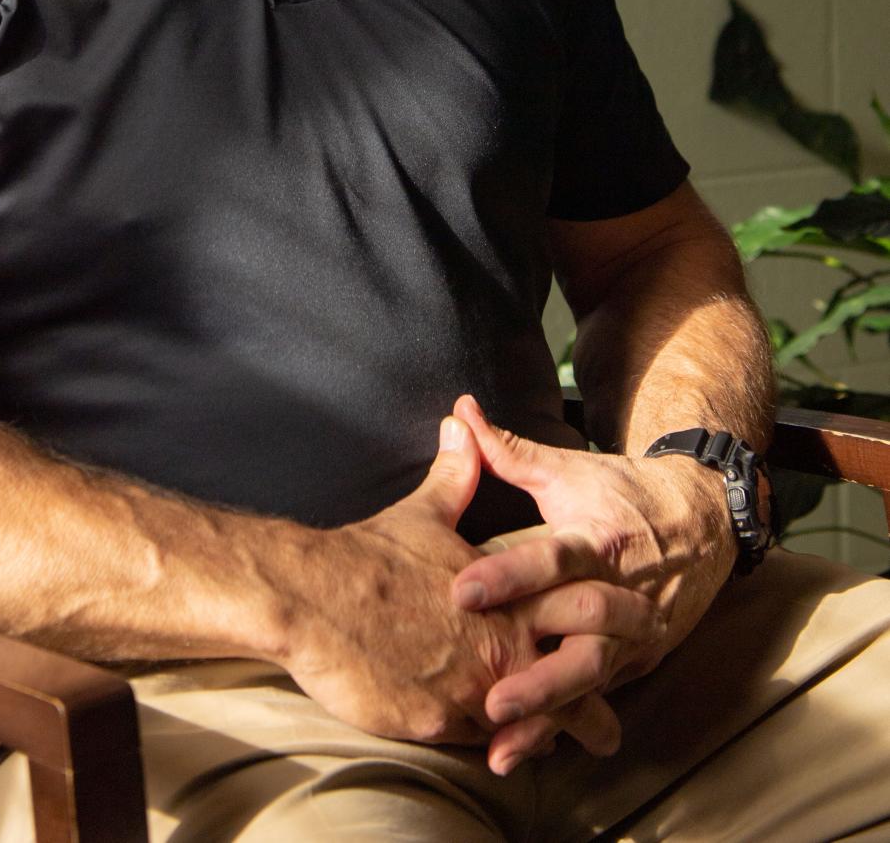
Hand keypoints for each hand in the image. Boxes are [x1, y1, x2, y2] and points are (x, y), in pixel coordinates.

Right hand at [279, 411, 663, 762]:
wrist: (312, 598)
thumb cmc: (369, 554)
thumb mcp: (422, 512)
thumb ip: (455, 474)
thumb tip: (463, 423)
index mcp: (508, 593)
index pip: (581, 608)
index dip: (612, 621)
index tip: (632, 628)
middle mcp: (500, 646)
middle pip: (573, 682)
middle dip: (596, 709)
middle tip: (610, 727)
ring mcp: (471, 691)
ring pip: (531, 726)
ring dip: (546, 738)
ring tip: (556, 753)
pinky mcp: (437, 724)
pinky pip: (480, 744)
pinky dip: (494, 747)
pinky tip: (499, 752)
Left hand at [448, 395, 735, 767]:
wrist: (702, 519)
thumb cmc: (621, 490)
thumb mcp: (568, 469)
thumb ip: (507, 449)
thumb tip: (458, 409)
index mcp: (601, 541)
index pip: (551, 561)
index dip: (508, 576)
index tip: (460, 591)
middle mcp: (623, 595)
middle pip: (582, 643)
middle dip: (537, 676)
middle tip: (487, 699)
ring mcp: (634, 636)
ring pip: (592, 684)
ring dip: (549, 716)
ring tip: (502, 742)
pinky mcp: (637, 662)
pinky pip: (598, 699)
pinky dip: (564, 726)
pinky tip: (523, 751)